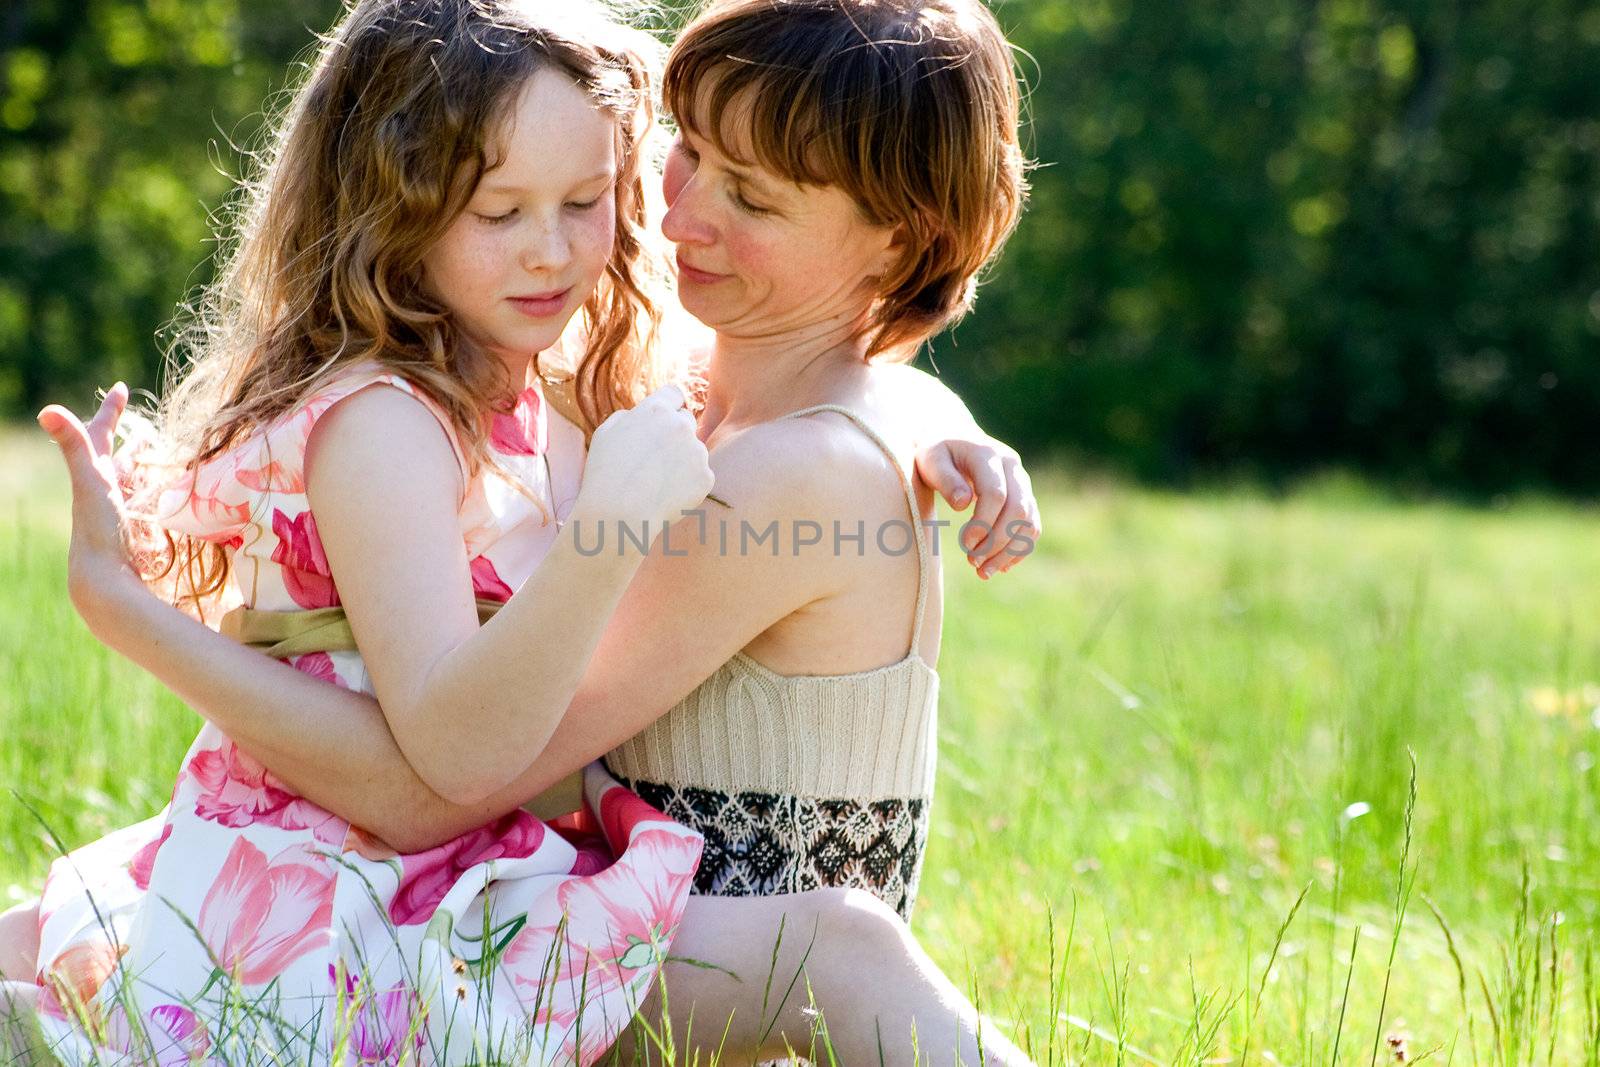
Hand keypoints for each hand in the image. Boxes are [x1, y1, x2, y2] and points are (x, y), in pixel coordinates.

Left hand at [36, 383, 147, 627]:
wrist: (103, 581)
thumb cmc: (98, 529)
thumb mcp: (91, 481)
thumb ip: (73, 445)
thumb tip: (46, 410)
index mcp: (94, 475)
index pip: (100, 434)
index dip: (111, 411)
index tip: (121, 388)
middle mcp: (104, 491)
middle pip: (115, 457)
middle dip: (128, 441)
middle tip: (142, 428)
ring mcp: (121, 512)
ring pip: (132, 481)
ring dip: (143, 468)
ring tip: (156, 459)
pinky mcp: (137, 532)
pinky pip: (147, 505)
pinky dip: (156, 494)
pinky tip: (168, 500)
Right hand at [577, 384, 715, 533]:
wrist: (619, 514)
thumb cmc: (606, 474)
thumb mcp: (606, 433)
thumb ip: (629, 416)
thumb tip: (640, 414)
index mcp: (656, 410)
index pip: (674, 394)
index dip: (669, 407)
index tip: (663, 421)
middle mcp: (681, 425)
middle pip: (686, 421)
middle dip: (675, 435)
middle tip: (655, 459)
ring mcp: (697, 451)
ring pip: (694, 451)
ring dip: (682, 461)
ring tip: (656, 482)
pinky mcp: (706, 477)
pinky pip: (700, 475)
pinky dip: (688, 484)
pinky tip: (667, 495)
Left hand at [915, 436, 1041, 578]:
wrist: (953, 436)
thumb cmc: (936, 450)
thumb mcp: (930, 458)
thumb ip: (945, 478)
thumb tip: (962, 504)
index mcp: (988, 455)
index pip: (996, 494)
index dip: (983, 523)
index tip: (965, 543)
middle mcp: (1012, 467)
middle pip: (1018, 510)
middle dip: (997, 542)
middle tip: (972, 561)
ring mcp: (1022, 482)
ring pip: (1029, 522)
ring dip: (1009, 552)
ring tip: (983, 571)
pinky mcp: (1024, 496)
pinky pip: (1032, 527)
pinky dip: (1019, 549)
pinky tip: (999, 566)